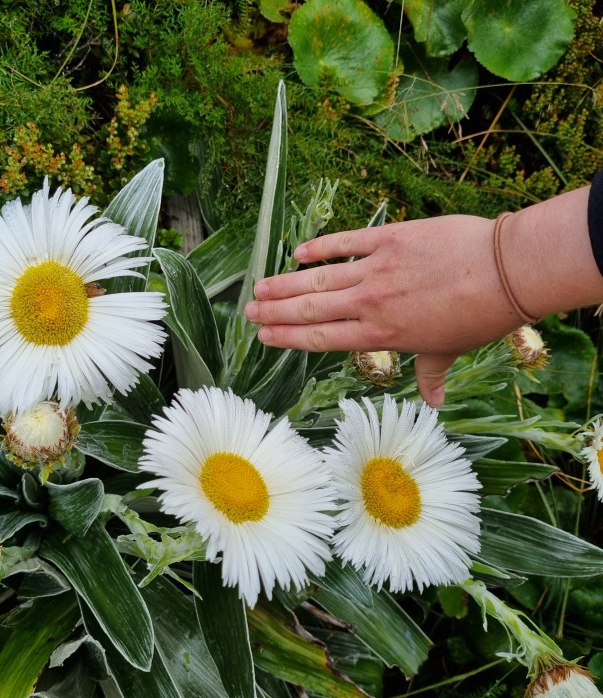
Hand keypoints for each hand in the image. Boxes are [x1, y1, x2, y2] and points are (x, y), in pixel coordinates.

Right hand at [244, 215, 525, 405]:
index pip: (322, 338)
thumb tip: (435, 403)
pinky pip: (346, 243)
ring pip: (320, 280)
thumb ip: (431, 375)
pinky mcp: (389, 239)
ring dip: (286, 284)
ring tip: (259, 287)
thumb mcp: (450, 351)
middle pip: (310, 310)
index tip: (265, 336)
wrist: (505, 272)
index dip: (288, 337)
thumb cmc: (479, 316)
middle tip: (248, 311)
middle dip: (275, 311)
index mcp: (382, 335)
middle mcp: (370, 305)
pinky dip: (321, 247)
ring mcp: (377, 270)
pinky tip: (298, 252)